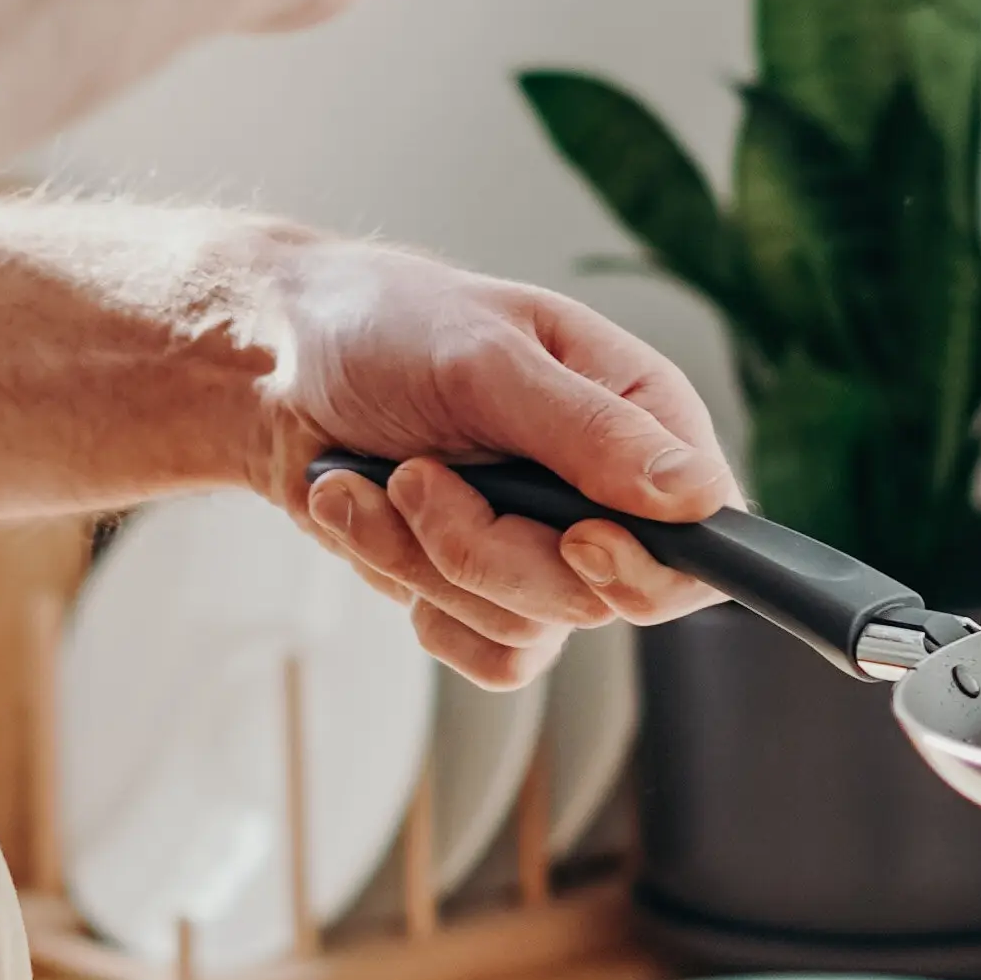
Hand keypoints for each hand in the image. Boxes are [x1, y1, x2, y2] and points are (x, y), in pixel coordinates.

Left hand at [254, 236, 727, 686]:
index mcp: (639, 416)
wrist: (276, 365)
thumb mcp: (486, 359)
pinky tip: (370, 521)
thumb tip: (695, 497)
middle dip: (489, 551)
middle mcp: (608, 494)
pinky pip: (484, 652)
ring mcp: (545, 548)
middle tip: (418, 478)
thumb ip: (589, 429)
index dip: (647, 564)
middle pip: (602, 597)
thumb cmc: (385, 326)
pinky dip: (410, 591)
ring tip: (378, 480)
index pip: (703, 534)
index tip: (575, 537)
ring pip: (527, 626)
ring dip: (422, 558)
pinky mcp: (484, 590)